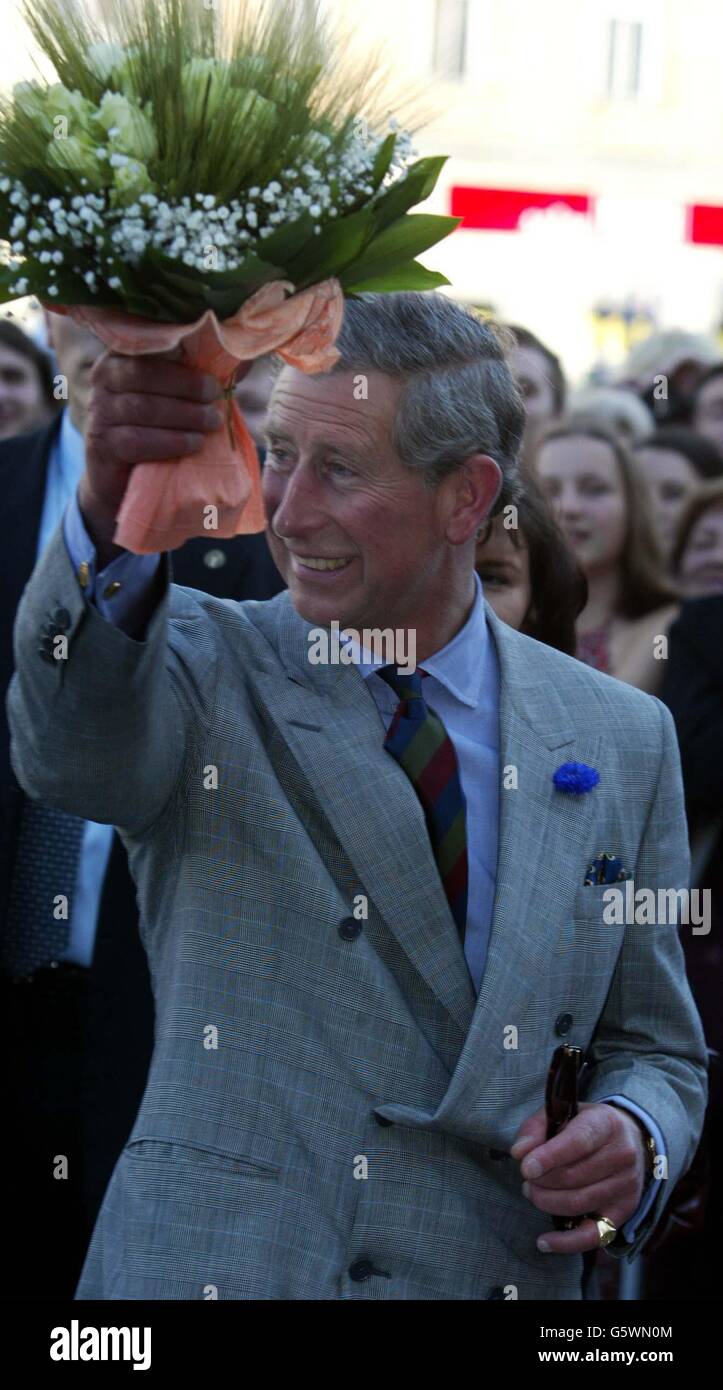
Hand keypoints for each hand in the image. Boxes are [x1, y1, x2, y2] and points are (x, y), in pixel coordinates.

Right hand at [79, 347, 223, 556]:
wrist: (124, 478)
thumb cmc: (159, 428)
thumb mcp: (179, 397)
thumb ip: (203, 375)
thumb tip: (245, 359)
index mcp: (123, 355)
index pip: (149, 347)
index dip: (183, 361)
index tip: (215, 378)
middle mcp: (105, 378)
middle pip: (143, 374)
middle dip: (186, 386)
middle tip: (216, 399)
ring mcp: (99, 411)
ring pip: (140, 407)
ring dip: (182, 415)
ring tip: (211, 423)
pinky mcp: (102, 444)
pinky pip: (134, 440)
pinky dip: (168, 442)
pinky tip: (191, 445)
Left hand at [510, 1101, 647, 1253]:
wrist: (628, 1140)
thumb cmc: (585, 1127)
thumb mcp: (561, 1115)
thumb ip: (536, 1129)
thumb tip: (519, 1153)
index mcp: (606, 1124)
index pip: (579, 1142)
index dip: (550, 1156)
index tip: (526, 1168)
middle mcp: (622, 1155)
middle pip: (574, 1176)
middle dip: (541, 1181)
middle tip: (526, 1179)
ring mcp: (626, 1185)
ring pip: (579, 1203)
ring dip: (547, 1202)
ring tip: (532, 1192)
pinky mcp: (623, 1212)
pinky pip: (593, 1235)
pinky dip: (566, 1242)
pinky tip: (544, 1241)